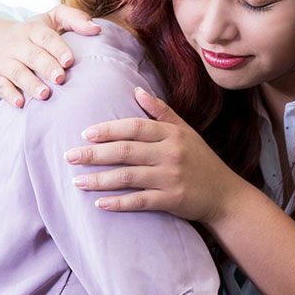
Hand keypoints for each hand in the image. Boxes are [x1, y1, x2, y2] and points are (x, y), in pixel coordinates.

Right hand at [0, 5, 99, 106]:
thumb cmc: (37, 33)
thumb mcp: (54, 18)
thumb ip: (75, 19)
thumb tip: (96, 30)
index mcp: (32, 29)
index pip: (45, 38)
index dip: (57, 48)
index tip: (69, 61)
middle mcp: (16, 44)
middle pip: (32, 55)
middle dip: (46, 67)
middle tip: (60, 78)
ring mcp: (5, 61)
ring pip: (16, 72)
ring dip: (30, 84)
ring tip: (45, 94)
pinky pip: (0, 87)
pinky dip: (9, 95)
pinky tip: (21, 103)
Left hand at [64, 87, 246, 222]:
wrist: (224, 194)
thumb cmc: (201, 160)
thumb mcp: (185, 132)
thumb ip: (161, 112)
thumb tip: (137, 91)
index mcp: (172, 134)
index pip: (135, 128)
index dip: (109, 130)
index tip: (86, 134)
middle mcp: (171, 154)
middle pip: (126, 151)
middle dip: (94, 154)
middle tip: (69, 156)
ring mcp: (172, 177)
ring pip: (128, 177)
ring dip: (99, 179)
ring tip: (77, 181)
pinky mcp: (173, 200)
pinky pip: (140, 201)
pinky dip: (118, 203)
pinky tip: (100, 203)